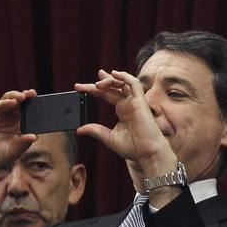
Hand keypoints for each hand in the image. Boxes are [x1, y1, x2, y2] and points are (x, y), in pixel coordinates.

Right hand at [0, 93, 36, 199]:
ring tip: (23, 96)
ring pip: (8, 102)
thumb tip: (34, 136)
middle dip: (27, 98)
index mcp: (19, 128)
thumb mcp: (12, 152)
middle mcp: (9, 121)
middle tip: (33, 94)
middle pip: (20, 105)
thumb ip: (22, 144)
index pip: (28, 115)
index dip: (34, 109)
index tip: (42, 104)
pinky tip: (11, 102)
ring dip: (16, 96)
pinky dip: (4, 103)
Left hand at [75, 69, 178, 190]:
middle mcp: (128, 104)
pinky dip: (124, 76)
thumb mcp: (108, 138)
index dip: (93, 89)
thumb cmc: (133, 147)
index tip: (79, 88)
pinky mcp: (140, 101)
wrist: (147, 152)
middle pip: (112, 87)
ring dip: (108, 80)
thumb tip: (79, 130)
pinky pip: (133, 83)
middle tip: (82, 85)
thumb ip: (95, 130)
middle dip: (99, 82)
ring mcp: (134, 101)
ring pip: (122, 83)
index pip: (106, 94)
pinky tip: (114, 73)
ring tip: (97, 85)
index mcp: (122, 110)